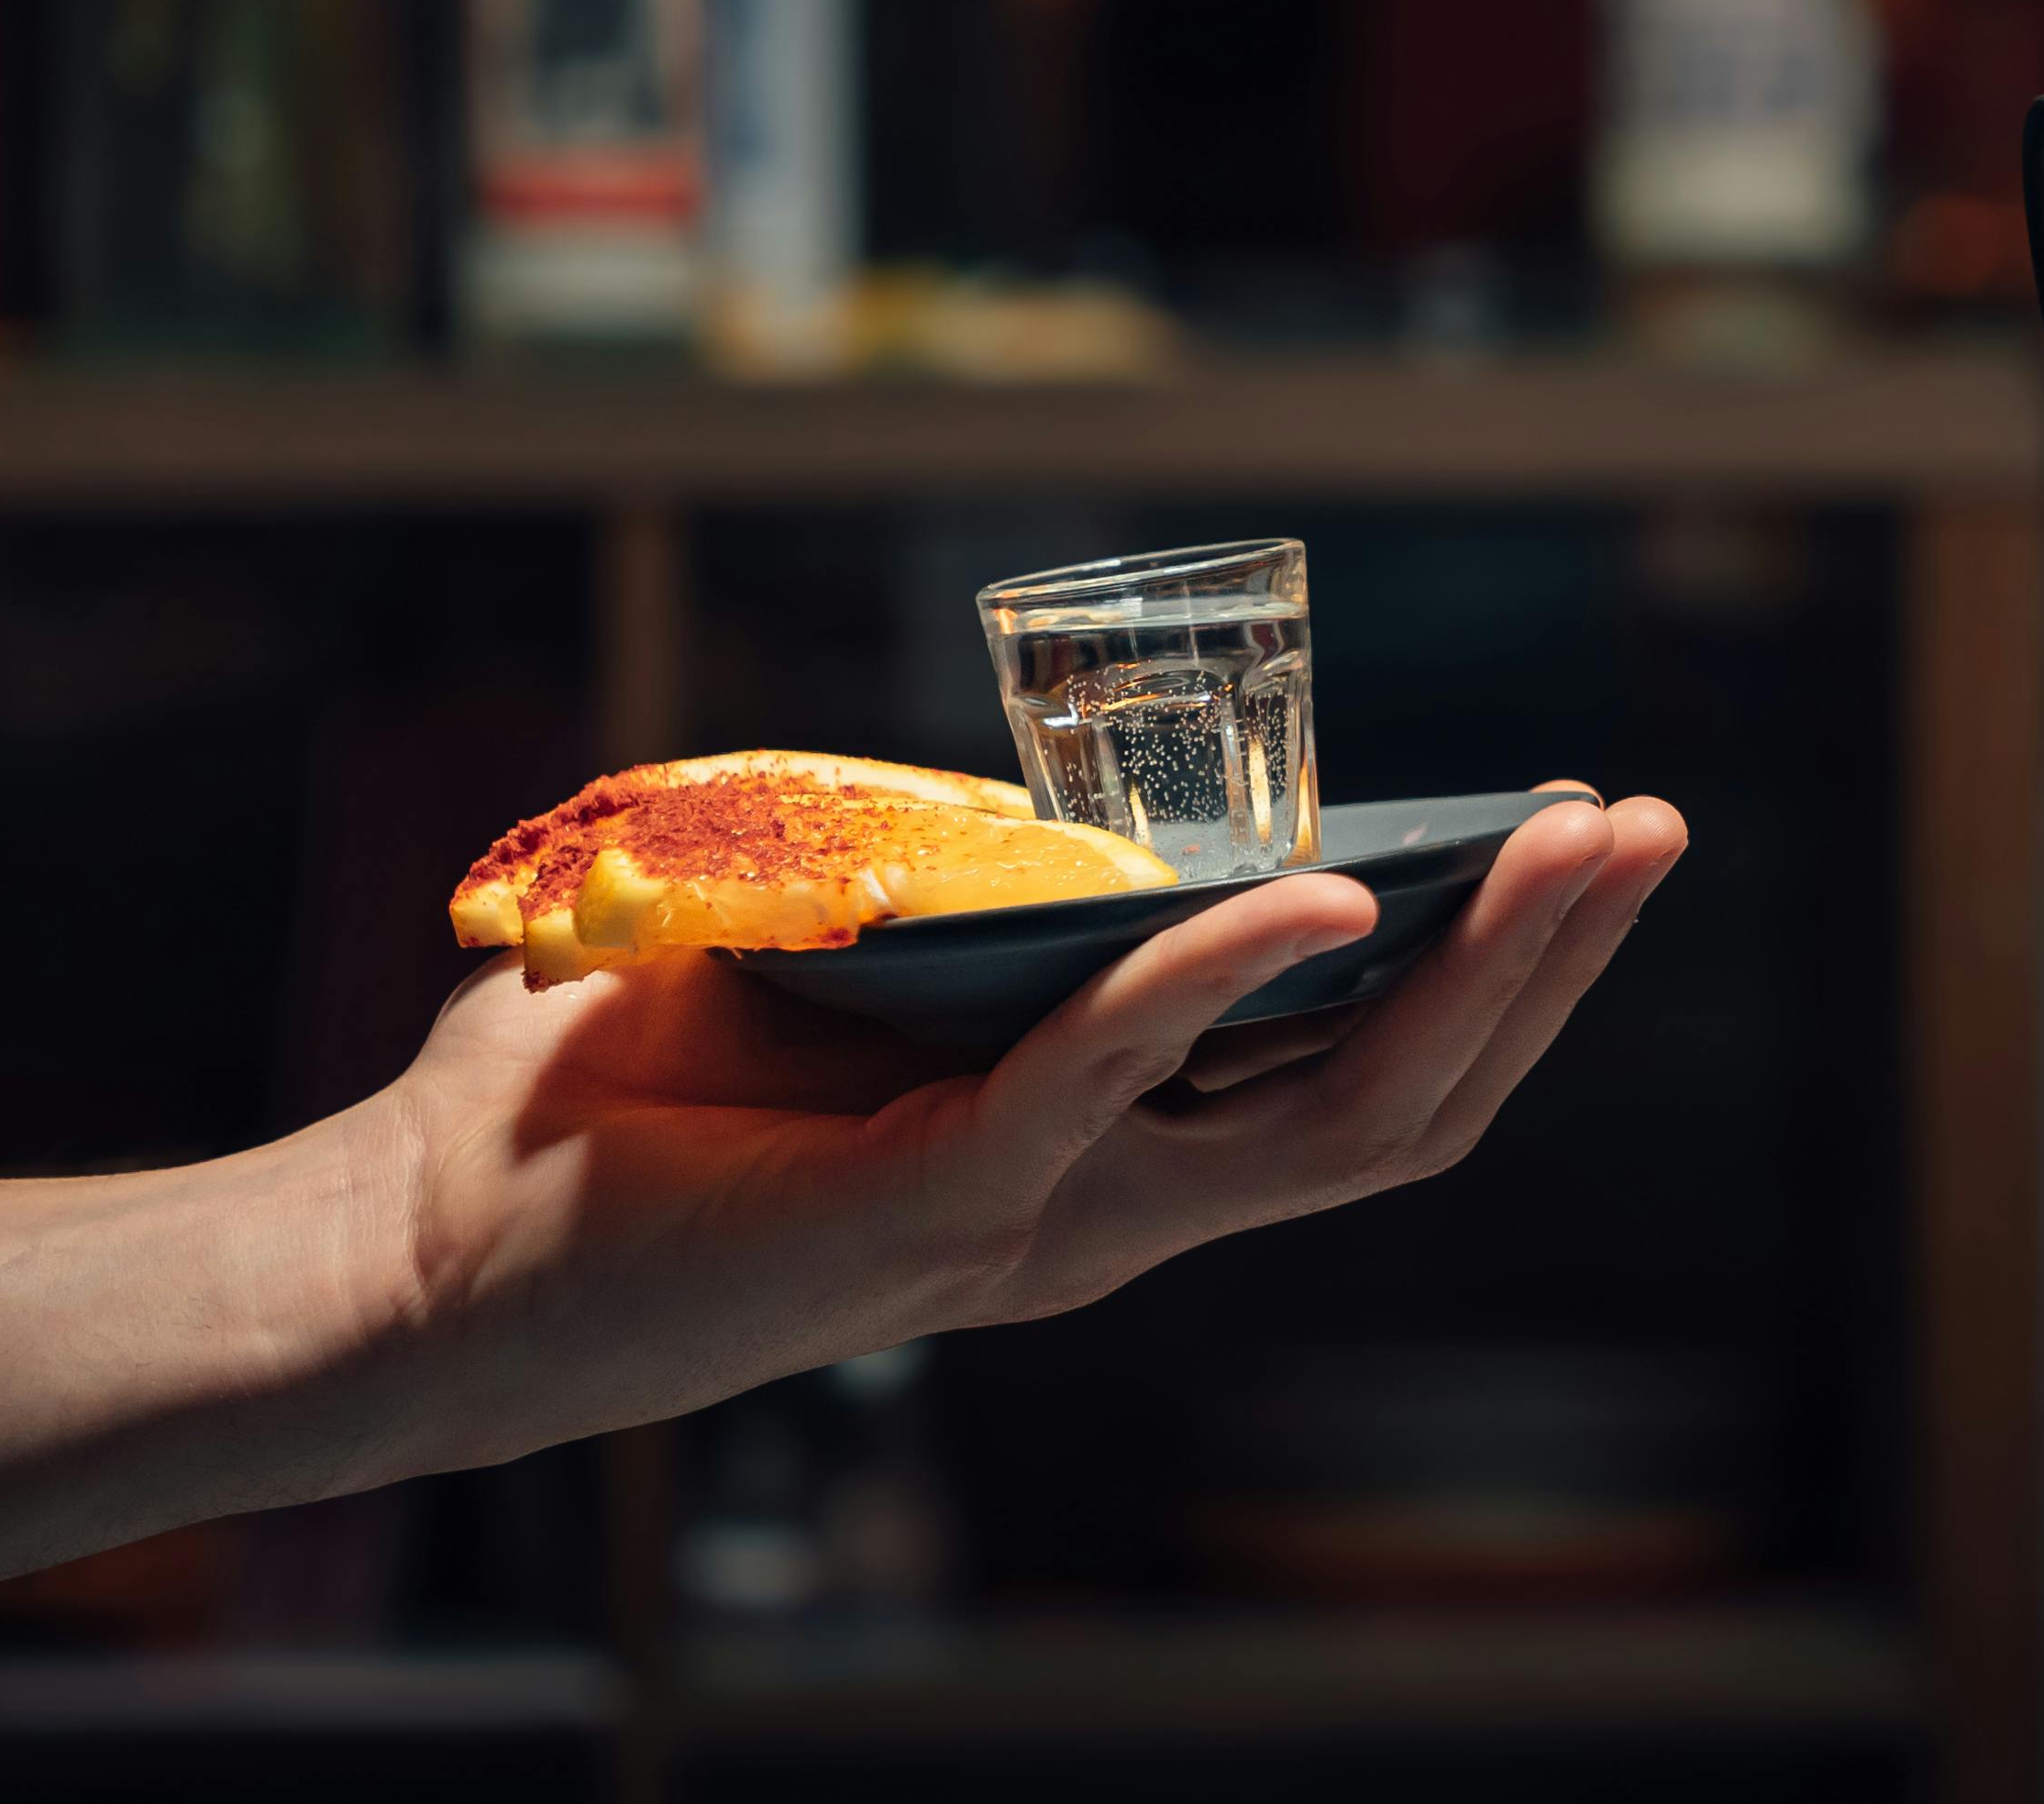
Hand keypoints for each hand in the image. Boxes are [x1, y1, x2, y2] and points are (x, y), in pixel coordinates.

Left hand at [352, 786, 1684, 1472]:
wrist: (400, 1254)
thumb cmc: (593, 1107)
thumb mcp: (838, 956)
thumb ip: (961, 896)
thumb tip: (1040, 789)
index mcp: (1095, 1156)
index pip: (1350, 1081)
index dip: (1485, 973)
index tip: (1568, 838)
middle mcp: (1102, 1210)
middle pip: (1396, 1107)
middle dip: (1545, 967)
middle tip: (1643, 826)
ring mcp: (1034, 1226)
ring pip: (1318, 1122)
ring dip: (1465, 972)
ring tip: (1565, 846)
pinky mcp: (933, 1213)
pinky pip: (1114, 1083)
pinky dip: (1227, 979)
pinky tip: (1325, 891)